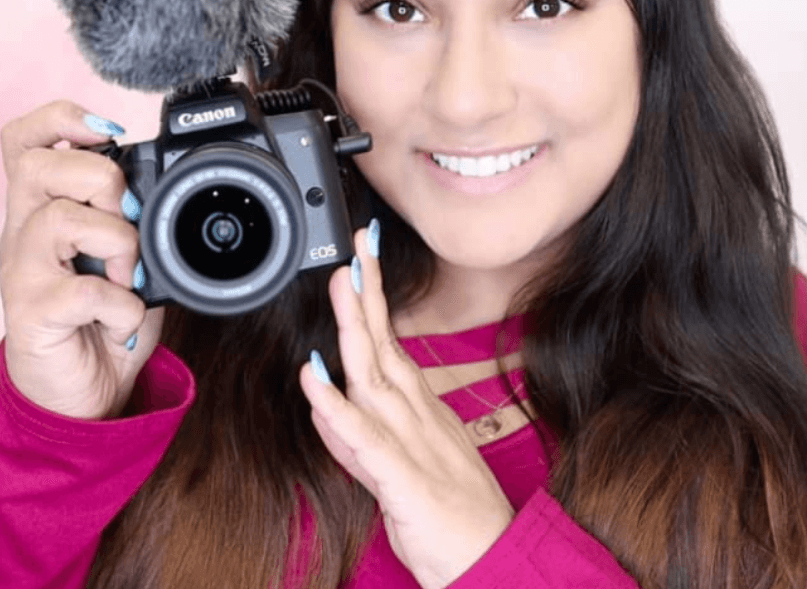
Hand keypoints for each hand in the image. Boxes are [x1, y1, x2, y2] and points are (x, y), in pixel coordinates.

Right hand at [0, 100, 163, 418]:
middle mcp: (23, 234)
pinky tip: (124, 320)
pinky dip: (121, 305)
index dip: (60, 119)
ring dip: (117, 244)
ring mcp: (21, 274)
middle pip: (36, 166)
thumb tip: (155, 189)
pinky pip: (81, 291)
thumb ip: (131, 219)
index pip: (22, 140)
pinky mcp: (31, 315)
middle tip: (130, 219)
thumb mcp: (124, 258)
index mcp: (43, 211)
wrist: (83, 396)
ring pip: (60, 220)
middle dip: (100, 181)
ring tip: (129, 277)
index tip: (107, 131)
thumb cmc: (103, 321)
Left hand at [299, 224, 514, 588]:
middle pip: (384, 348)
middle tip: (354, 249)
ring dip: (354, 330)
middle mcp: (418, 420)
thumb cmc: (450, 519)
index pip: (390, 347)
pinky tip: (314, 379)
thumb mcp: (395, 472)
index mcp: (419, 414)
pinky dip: (336, 407)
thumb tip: (325, 402)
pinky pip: (364, 439)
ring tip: (339, 285)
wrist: (492, 563)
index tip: (360, 262)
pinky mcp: (403, 480)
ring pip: (374, 378)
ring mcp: (413, 445)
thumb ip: (357, 439)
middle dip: (366, 296)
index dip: (373, 304)